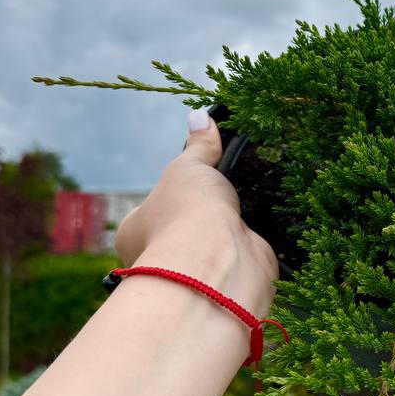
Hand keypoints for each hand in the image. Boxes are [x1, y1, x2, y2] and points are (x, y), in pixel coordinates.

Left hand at [115, 110, 278, 290]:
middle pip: (183, 227)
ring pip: (212, 245)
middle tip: (224, 191)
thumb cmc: (186, 213)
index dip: (174, 193)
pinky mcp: (227, 280)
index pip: (151, 209)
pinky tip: (260, 227)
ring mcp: (194, 272)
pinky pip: (238, 258)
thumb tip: (200, 116)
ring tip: (246, 205)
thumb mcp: (190, 167)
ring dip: (228, 229)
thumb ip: (199, 146)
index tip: (196, 179)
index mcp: (134, 232)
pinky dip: (249, 245)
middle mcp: (160, 257)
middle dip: (203, 212)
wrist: (218, 260)